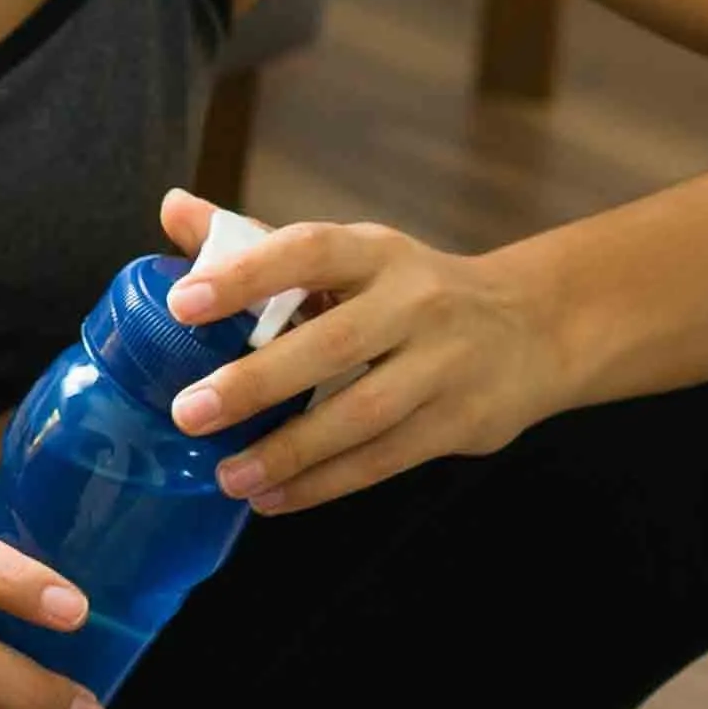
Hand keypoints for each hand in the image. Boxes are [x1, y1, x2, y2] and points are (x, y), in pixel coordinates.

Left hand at [152, 186, 569, 510]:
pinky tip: (273, 498)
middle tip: (189, 412)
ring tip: (227, 476)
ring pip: (362, 413)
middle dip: (258, 381)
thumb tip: (172, 211)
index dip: (247, 273)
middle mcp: (416, 303)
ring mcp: (444, 365)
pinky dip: (324, 484)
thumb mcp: (351, 256)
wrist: (534, 328)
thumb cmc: (412, 293)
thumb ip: (260, 244)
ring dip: (290, 451)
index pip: (310, 250)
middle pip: (334, 344)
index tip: (183, 302)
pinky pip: (384, 459)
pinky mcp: (460, 422)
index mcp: (377, 252)